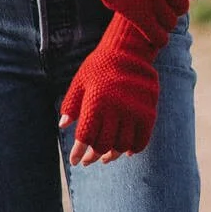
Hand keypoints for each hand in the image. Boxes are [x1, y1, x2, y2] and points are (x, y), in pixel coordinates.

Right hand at [48, 0, 196, 47]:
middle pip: (182, 7)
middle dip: (175, 8)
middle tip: (164, 7)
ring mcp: (152, 1)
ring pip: (171, 22)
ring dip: (166, 23)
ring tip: (157, 20)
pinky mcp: (138, 15)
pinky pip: (157, 35)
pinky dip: (158, 38)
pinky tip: (153, 35)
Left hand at [58, 14, 158, 164]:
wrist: (130, 50)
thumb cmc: (100, 65)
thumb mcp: (80, 81)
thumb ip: (71, 104)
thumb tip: (62, 125)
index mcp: (96, 101)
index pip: (85, 137)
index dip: (78, 153)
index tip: (74, 161)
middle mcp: (115, 109)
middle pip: (103, 145)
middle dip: (92, 156)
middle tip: (88, 160)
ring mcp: (133, 112)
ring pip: (121, 146)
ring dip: (112, 155)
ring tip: (105, 157)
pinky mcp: (148, 113)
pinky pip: (141, 141)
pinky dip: (133, 149)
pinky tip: (126, 151)